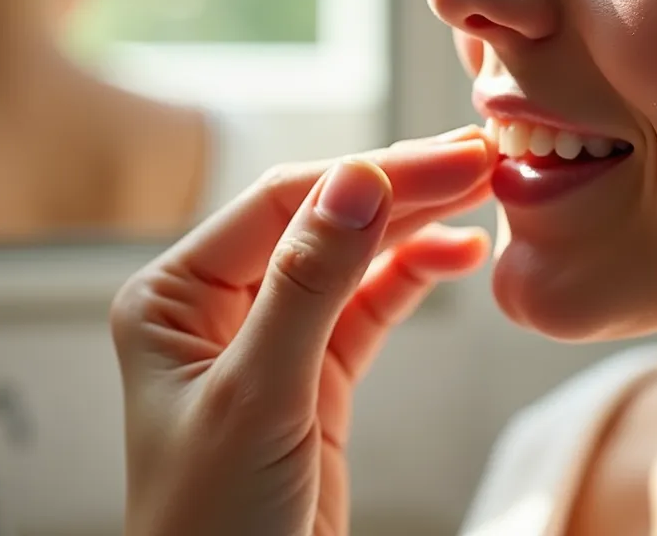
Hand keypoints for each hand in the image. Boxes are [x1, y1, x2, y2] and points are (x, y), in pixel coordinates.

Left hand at [111, 127, 495, 535]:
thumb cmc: (211, 525)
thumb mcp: (258, 396)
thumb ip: (309, 284)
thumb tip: (358, 180)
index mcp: (174, 297)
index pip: (281, 205)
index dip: (369, 174)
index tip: (448, 157)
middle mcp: (216, 307)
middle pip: (321, 222)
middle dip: (402, 190)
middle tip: (481, 160)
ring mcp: (269, 340)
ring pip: (351, 260)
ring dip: (415, 226)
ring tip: (483, 195)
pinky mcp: (314, 378)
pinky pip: (369, 309)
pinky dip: (414, 279)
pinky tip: (456, 256)